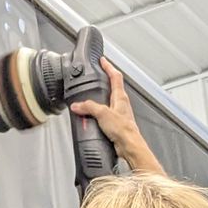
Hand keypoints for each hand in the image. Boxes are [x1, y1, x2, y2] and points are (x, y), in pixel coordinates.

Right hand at [69, 58, 162, 176]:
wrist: (129, 146)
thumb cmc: (124, 130)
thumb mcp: (103, 114)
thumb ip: (89, 107)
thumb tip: (77, 105)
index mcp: (120, 97)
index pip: (115, 76)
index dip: (108, 67)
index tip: (102, 60)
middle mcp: (121, 104)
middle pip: (113, 87)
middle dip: (105, 80)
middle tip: (97, 75)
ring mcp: (119, 114)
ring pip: (108, 101)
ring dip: (100, 98)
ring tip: (91, 96)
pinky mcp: (115, 124)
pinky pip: (105, 115)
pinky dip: (97, 113)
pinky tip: (91, 117)